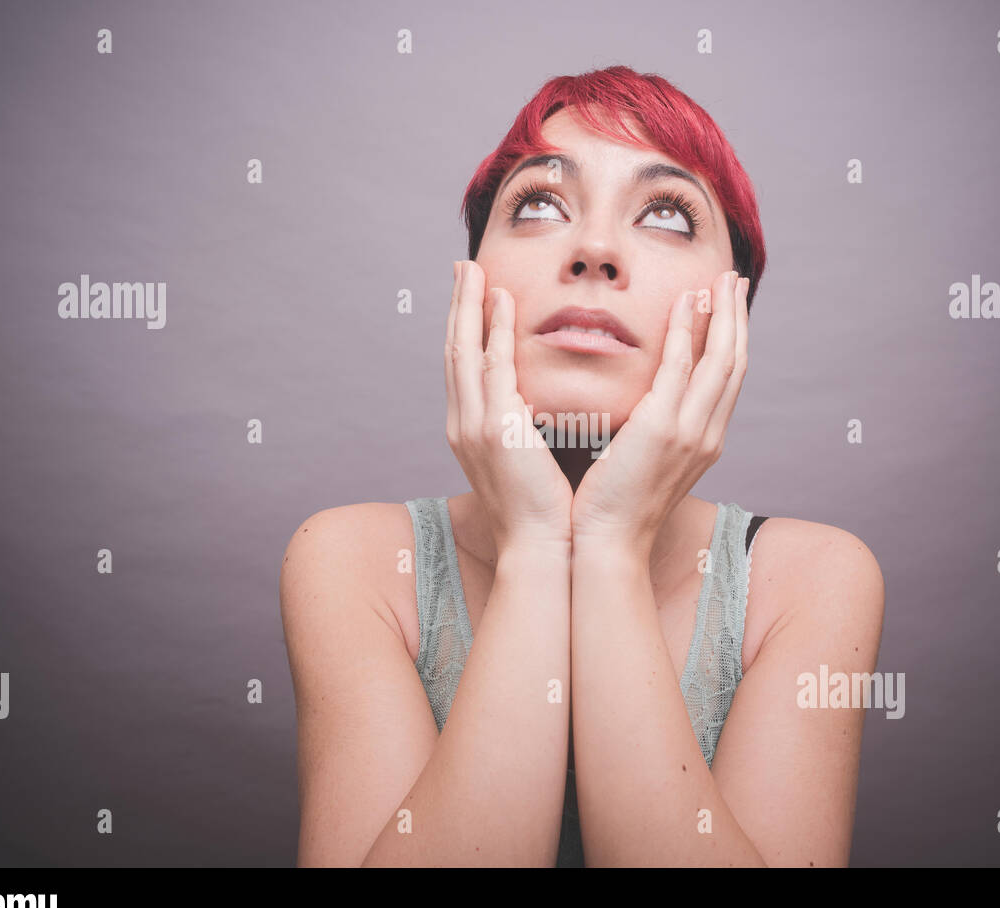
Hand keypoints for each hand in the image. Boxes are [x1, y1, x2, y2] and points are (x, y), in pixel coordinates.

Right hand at [445, 260, 572, 551]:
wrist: (543, 548)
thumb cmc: (545, 512)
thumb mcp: (529, 462)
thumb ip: (527, 429)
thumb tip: (539, 407)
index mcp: (471, 432)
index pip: (464, 369)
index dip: (465, 329)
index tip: (472, 296)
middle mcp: (463, 424)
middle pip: (454, 351)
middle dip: (458, 307)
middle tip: (463, 267)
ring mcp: (474, 426)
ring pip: (464, 351)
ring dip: (468, 306)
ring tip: (472, 270)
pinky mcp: (495, 430)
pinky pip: (492, 367)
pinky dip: (493, 331)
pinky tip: (501, 302)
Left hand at [570, 270, 749, 556]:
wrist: (608, 542)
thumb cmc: (615, 506)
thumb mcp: (644, 462)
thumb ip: (652, 430)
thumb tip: (643, 404)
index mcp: (704, 442)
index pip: (727, 381)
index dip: (731, 340)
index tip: (728, 306)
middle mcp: (707, 435)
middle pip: (734, 363)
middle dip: (737, 318)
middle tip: (733, 280)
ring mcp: (690, 431)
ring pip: (719, 360)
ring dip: (721, 314)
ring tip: (719, 280)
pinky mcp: (663, 428)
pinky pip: (681, 367)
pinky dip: (687, 331)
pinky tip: (685, 302)